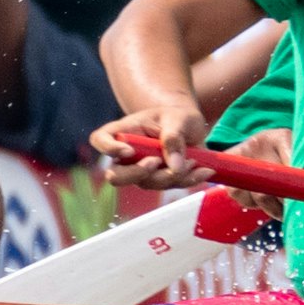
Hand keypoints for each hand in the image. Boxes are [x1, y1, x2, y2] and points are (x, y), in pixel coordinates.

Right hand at [94, 100, 211, 190]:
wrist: (191, 127)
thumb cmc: (178, 117)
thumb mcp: (179, 118)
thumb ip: (174, 137)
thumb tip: (174, 166)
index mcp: (125, 131)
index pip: (100, 139)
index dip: (108, 148)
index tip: (129, 150)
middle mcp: (128, 155)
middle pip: (115, 175)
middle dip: (137, 174)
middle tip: (157, 162)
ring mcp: (141, 171)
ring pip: (146, 183)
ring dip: (172, 176)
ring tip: (194, 160)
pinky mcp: (159, 180)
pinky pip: (170, 187)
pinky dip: (189, 180)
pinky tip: (204, 170)